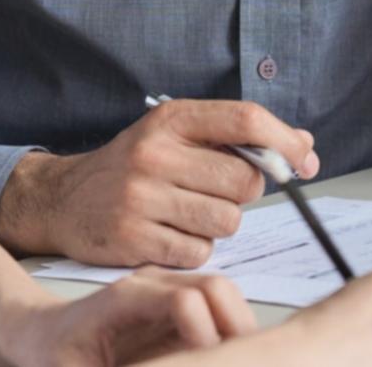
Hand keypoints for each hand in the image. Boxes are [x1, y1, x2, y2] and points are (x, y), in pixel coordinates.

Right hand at [0, 99, 319, 265]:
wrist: (65, 199)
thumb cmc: (136, 165)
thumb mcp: (179, 135)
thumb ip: (238, 137)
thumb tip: (305, 146)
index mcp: (172, 119)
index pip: (246, 119)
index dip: (285, 142)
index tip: (306, 161)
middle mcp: (155, 153)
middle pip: (244, 180)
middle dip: (243, 192)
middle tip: (217, 191)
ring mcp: (142, 196)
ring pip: (227, 221)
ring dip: (219, 224)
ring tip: (188, 212)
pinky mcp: (133, 238)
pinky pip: (199, 252)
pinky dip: (194, 248)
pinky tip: (169, 232)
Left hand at [3, 270, 256, 366]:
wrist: (43, 334)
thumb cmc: (54, 354)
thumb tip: (165, 364)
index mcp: (124, 298)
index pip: (185, 301)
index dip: (205, 336)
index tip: (207, 366)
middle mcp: (151, 284)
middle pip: (216, 288)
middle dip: (236, 329)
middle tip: (238, 363)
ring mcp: (167, 288)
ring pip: (225, 295)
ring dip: (238, 329)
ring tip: (234, 362)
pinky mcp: (176, 302)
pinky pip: (218, 306)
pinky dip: (231, 330)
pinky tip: (222, 357)